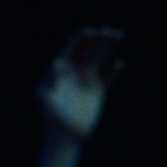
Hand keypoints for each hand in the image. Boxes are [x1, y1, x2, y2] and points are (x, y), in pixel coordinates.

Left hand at [38, 26, 124, 141]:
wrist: (65, 135)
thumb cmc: (52, 116)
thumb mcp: (46, 96)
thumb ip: (50, 79)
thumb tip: (57, 62)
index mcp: (63, 68)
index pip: (74, 47)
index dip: (83, 37)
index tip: (93, 31)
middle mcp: (76, 70)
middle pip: (89, 49)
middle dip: (99, 38)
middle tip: (110, 30)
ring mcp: (87, 80)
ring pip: (100, 58)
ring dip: (109, 46)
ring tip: (119, 35)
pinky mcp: (98, 91)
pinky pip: (109, 78)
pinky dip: (115, 71)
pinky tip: (120, 64)